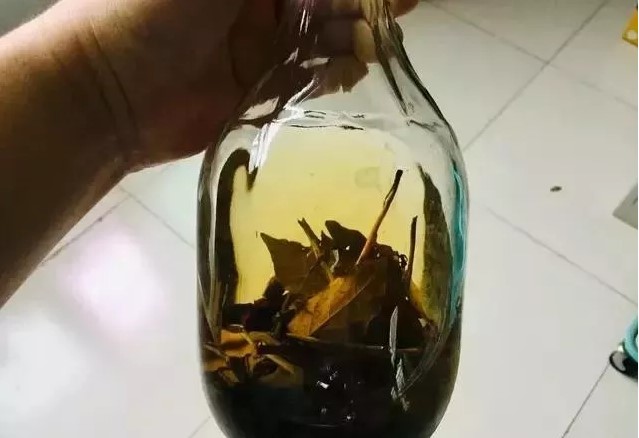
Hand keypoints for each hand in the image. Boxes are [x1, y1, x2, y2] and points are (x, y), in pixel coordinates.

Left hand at [61, 0, 416, 170]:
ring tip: (371, 43)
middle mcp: (255, 4)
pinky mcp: (260, 89)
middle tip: (400, 9)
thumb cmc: (155, 9)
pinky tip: (350, 69)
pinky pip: (308, 77)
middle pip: (324, 1)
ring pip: (323, 37)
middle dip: (362, 4)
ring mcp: (259, 48)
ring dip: (352, 37)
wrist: (112, 92)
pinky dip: (333, 72)